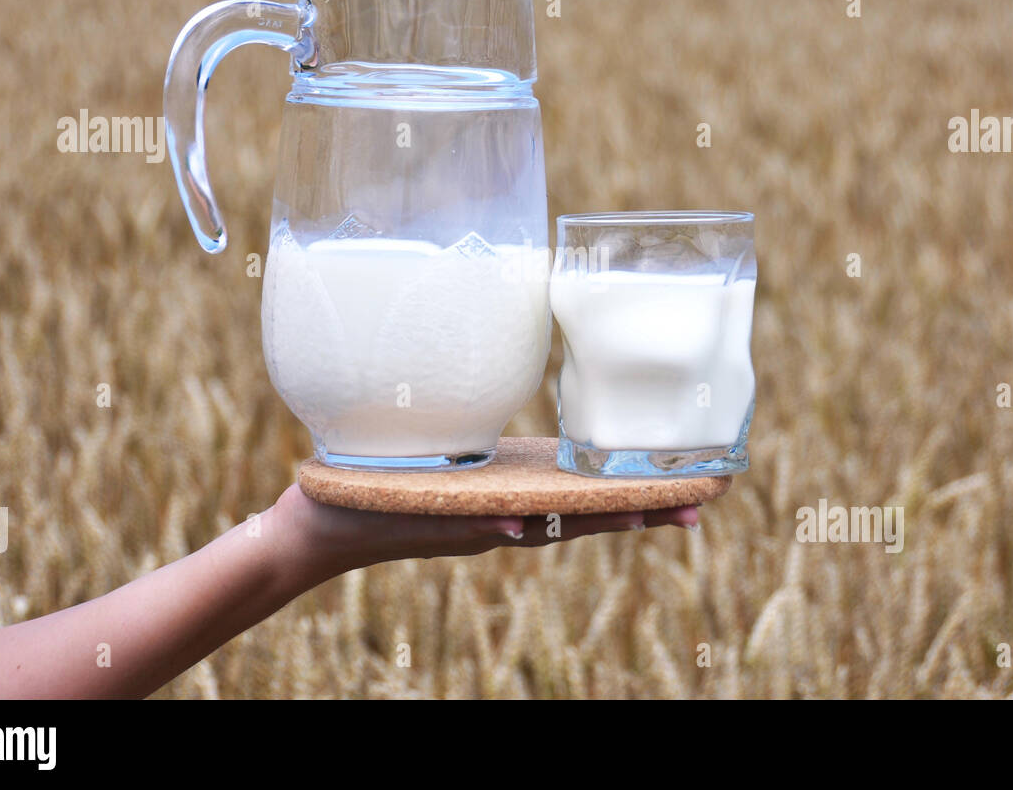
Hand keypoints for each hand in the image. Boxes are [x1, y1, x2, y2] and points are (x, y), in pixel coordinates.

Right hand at [268, 483, 699, 583]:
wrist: (313, 532)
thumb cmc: (353, 514)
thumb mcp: (407, 515)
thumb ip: (462, 520)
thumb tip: (523, 526)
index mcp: (492, 519)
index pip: (573, 517)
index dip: (624, 510)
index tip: (674, 506)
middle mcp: (500, 517)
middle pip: (582, 513)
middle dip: (639, 506)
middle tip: (699, 503)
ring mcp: (487, 509)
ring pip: (563, 507)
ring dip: (613, 501)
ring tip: (663, 497)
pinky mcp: (470, 495)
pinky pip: (531, 495)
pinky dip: (568, 492)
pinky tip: (589, 481)